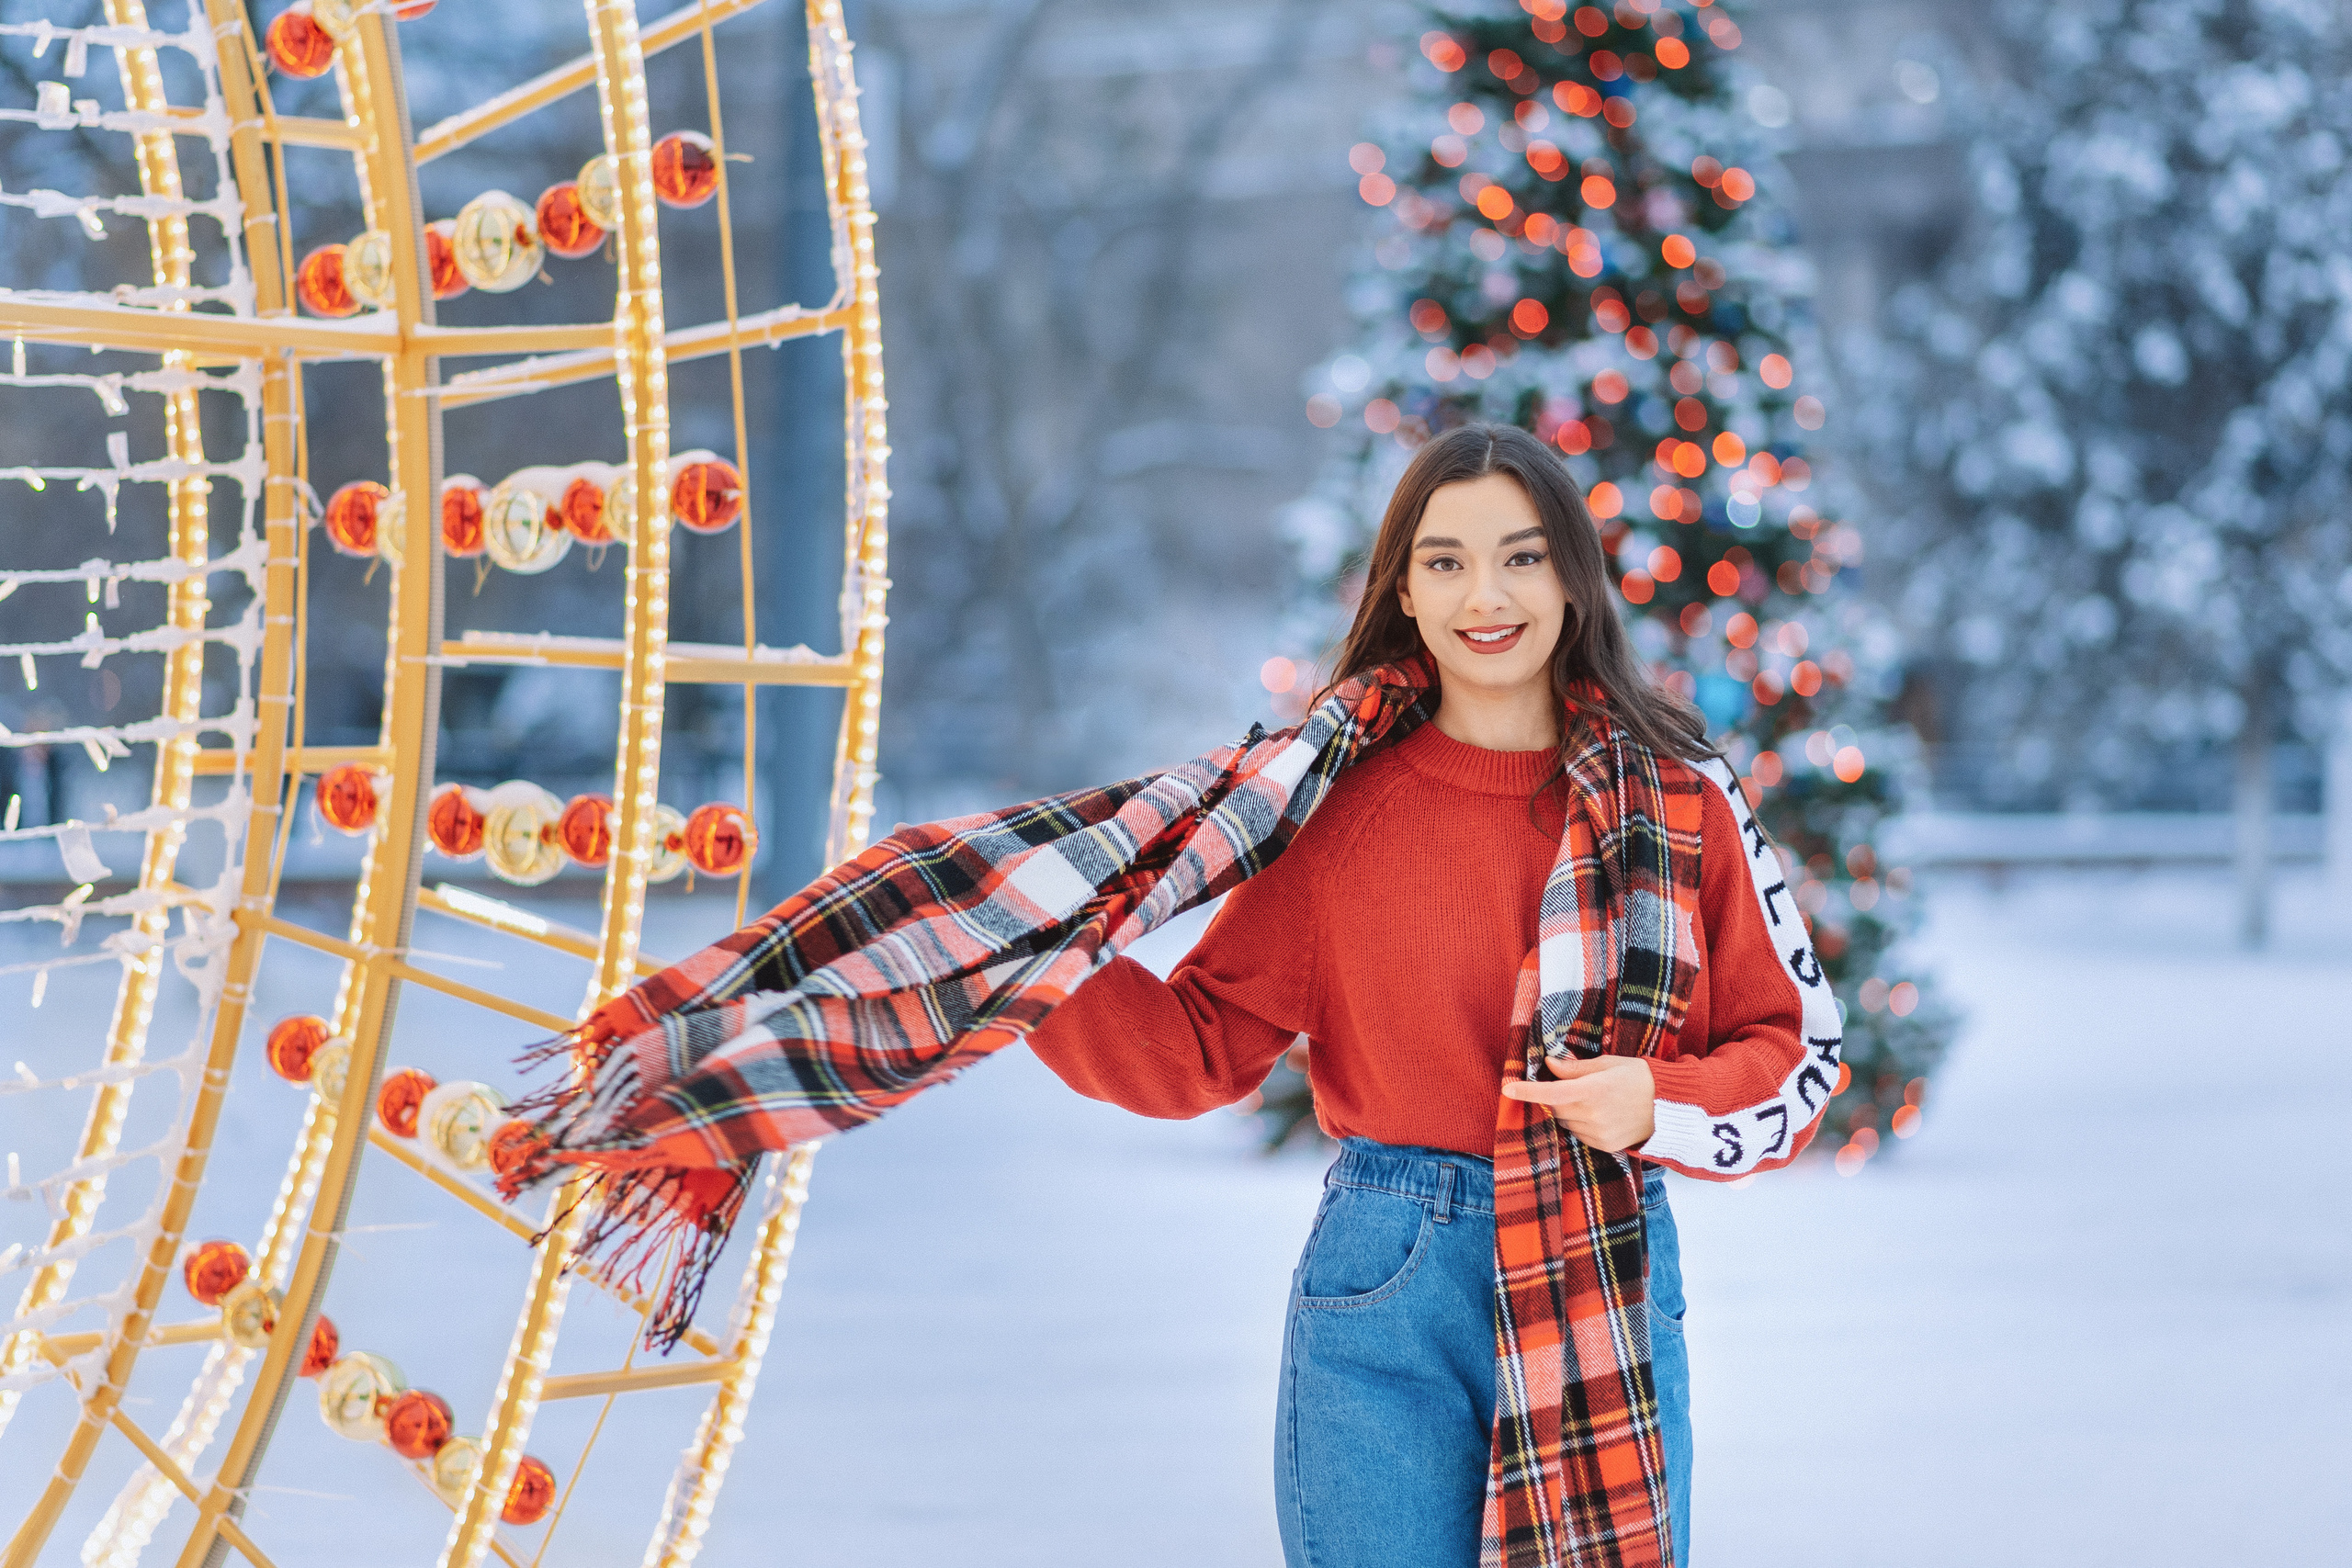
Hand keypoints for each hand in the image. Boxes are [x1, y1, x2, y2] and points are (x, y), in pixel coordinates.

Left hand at [1499, 1056, 1655, 1152]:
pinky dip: (1581, 1124)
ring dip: (1569, 1111)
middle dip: (1555, 1097)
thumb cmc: (1640, 1078)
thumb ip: (1576, 1067)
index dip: (1527, 1091)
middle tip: (1568, 1085)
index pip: (1551, 1093)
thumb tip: (1549, 1064)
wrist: (1670, 1108)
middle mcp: (1593, 1115)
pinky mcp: (1605, 1146)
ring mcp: (1599, 1133)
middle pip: (1556, 1108)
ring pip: (1566, 1122)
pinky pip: (1579, 1134)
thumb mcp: (1609, 1063)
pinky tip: (1599, 1114)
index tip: (1508, 1088)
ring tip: (1591, 1100)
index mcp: (1594, 1090)